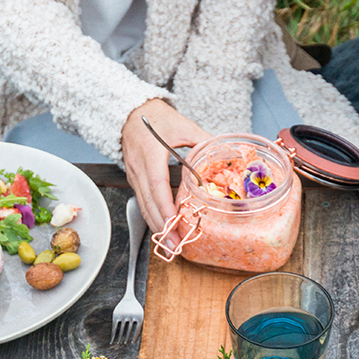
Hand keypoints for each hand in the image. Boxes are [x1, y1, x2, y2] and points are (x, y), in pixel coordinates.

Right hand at [121, 99, 209, 237]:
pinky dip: (152, 217)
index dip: (164, 206)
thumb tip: (227, 155)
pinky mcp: (134, 179)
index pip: (157, 184)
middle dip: (161, 226)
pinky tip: (162, 229)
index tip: (173, 223)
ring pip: (143, 205)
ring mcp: (133, 174)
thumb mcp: (183, 125)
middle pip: (148, 202)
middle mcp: (138, 167)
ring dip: (156, 226)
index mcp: (150, 153)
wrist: (130, 112)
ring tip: (170, 245)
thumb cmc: (156, 118)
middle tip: (174, 245)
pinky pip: (142, 201)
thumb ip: (204, 141)